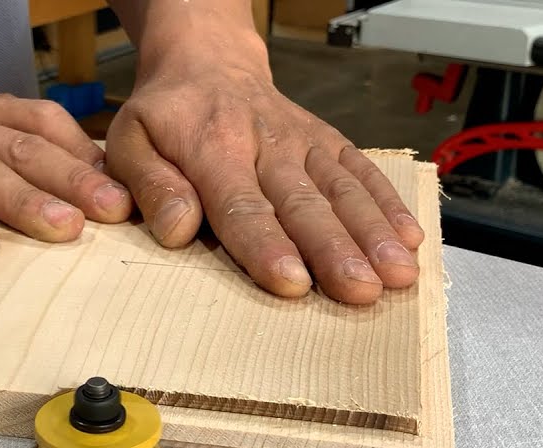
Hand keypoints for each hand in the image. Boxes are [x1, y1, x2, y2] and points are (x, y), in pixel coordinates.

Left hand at [105, 55, 423, 302]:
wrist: (207, 63)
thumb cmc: (166, 117)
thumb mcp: (131, 141)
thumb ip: (149, 186)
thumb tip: (176, 230)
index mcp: (212, 148)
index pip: (242, 205)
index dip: (268, 246)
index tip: (292, 282)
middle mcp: (266, 145)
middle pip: (303, 203)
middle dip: (334, 249)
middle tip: (360, 290)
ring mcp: (304, 142)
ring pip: (342, 189)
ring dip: (372, 233)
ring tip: (396, 274)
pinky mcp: (329, 142)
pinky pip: (363, 171)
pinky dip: (389, 204)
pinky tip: (411, 239)